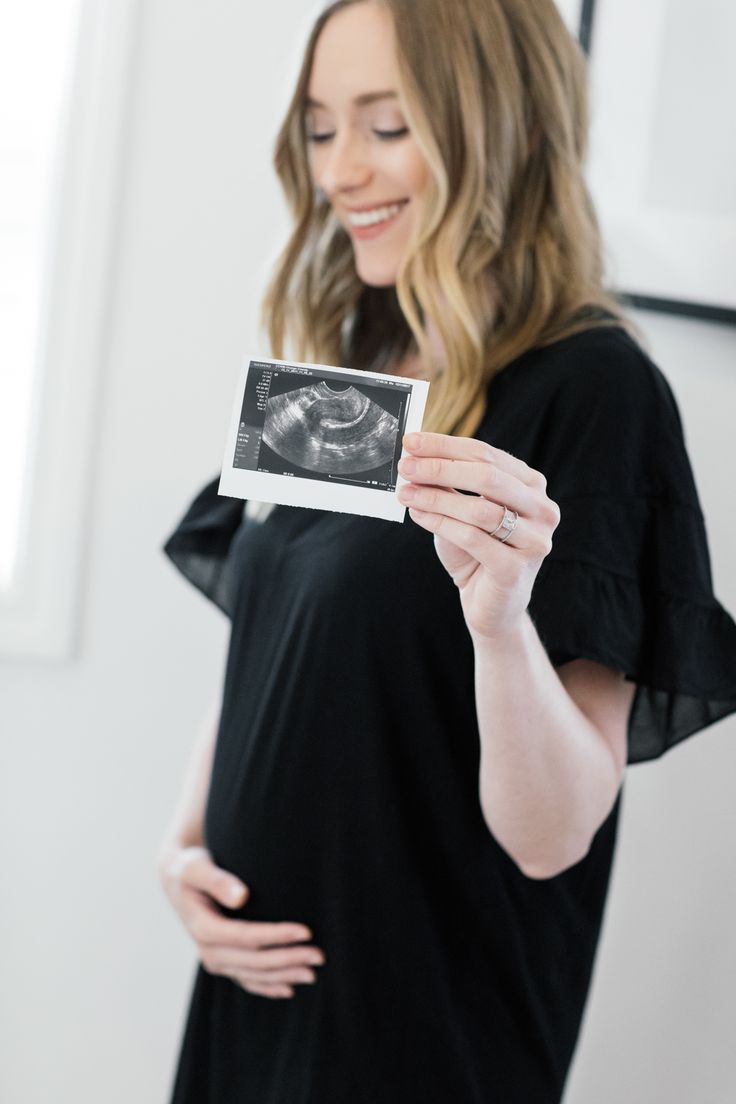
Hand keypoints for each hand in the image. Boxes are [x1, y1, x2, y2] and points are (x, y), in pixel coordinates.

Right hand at [157, 843, 325, 998]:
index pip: (247, 936)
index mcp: (203, 928)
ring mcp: (215, 961)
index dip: (277, 936)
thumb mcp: (197, 868)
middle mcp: (208, 951)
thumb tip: (242, 896)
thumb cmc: (190, 868)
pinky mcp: (222, 962)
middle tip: (320, 956)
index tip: (306, 931)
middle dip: (288, 959)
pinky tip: (289, 988)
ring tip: (313, 973)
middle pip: (254, 961)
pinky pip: (247, 980)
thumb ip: (218, 880)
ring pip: (254, 975)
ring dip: (284, 976)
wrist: (178, 880)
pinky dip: (268, 986)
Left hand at [397, 432, 559, 641]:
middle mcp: (542, 509)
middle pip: (487, 475)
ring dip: (436, 496)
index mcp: (531, 486)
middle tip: (406, 466)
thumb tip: (415, 455)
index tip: (411, 442)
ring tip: (406, 493)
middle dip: (440, 467)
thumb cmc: (476, 553)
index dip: (446, 446)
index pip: (487, 454)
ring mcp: (535, 540)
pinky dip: (441, 523)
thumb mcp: (461, 511)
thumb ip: (447, 484)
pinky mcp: (516, 569)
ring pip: (480, 508)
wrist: (490, 605)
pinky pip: (472, 538)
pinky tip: (417, 515)